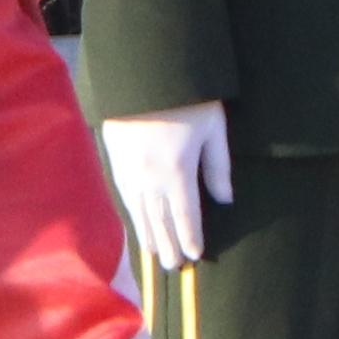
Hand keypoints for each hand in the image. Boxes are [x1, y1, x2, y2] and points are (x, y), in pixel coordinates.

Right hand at [102, 100, 229, 270]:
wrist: (143, 72)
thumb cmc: (187, 98)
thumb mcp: (214, 129)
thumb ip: (218, 167)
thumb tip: (224, 200)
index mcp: (178, 171)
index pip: (185, 216)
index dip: (191, 238)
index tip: (195, 256)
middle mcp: (150, 177)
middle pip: (159, 220)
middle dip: (168, 244)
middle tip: (174, 267)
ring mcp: (128, 169)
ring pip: (138, 211)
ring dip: (147, 234)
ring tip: (154, 253)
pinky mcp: (114, 158)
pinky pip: (123, 195)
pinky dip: (131, 214)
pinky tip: (137, 222)